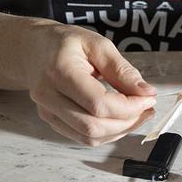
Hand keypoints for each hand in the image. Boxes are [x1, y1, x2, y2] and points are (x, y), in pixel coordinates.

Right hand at [25, 22, 156, 145]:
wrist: (33, 49)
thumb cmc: (64, 44)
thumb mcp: (97, 45)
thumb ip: (122, 70)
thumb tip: (146, 92)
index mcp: (59, 71)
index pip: (98, 103)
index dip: (129, 107)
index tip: (148, 98)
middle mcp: (48, 95)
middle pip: (94, 126)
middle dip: (128, 121)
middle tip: (146, 108)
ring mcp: (48, 112)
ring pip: (90, 137)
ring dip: (120, 131)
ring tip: (137, 114)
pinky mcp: (52, 121)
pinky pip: (84, 138)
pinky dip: (107, 133)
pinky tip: (119, 119)